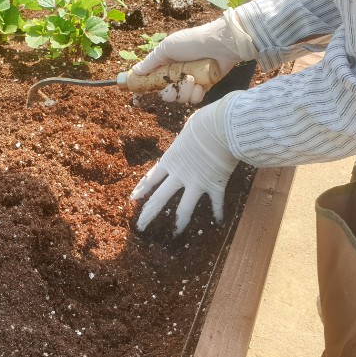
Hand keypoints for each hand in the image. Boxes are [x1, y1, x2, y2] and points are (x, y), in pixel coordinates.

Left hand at [131, 96, 238, 233]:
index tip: (133, 199)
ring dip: (180, 222)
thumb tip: (192, 132)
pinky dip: (218, 212)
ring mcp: (196, 183)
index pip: (152, 178)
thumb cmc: (205, 122)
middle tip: (141, 226)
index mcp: (171, 160)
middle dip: (149, 213)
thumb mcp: (189, 128)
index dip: (142, 189)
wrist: (222, 127)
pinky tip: (219, 222)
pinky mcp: (214, 185)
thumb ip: (186, 138)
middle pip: (160, 198)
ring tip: (175, 234)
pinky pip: (216, 202)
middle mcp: (180, 175)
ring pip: (184, 209)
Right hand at [132, 8, 256, 103]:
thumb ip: (151, 61)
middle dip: (169, 93)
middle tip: (174, 85)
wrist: (219, 44)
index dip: (147, 88)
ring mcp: (191, 82)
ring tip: (193, 79)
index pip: (153, 80)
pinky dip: (196, 93)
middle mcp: (178, 74)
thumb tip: (135, 71)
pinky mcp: (204, 87)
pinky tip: (201, 84)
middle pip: (166, 94)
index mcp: (167, 65)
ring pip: (181, 98)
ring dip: (185, 91)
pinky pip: (195, 99)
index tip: (140, 95)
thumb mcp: (167, 48)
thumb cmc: (192, 42)